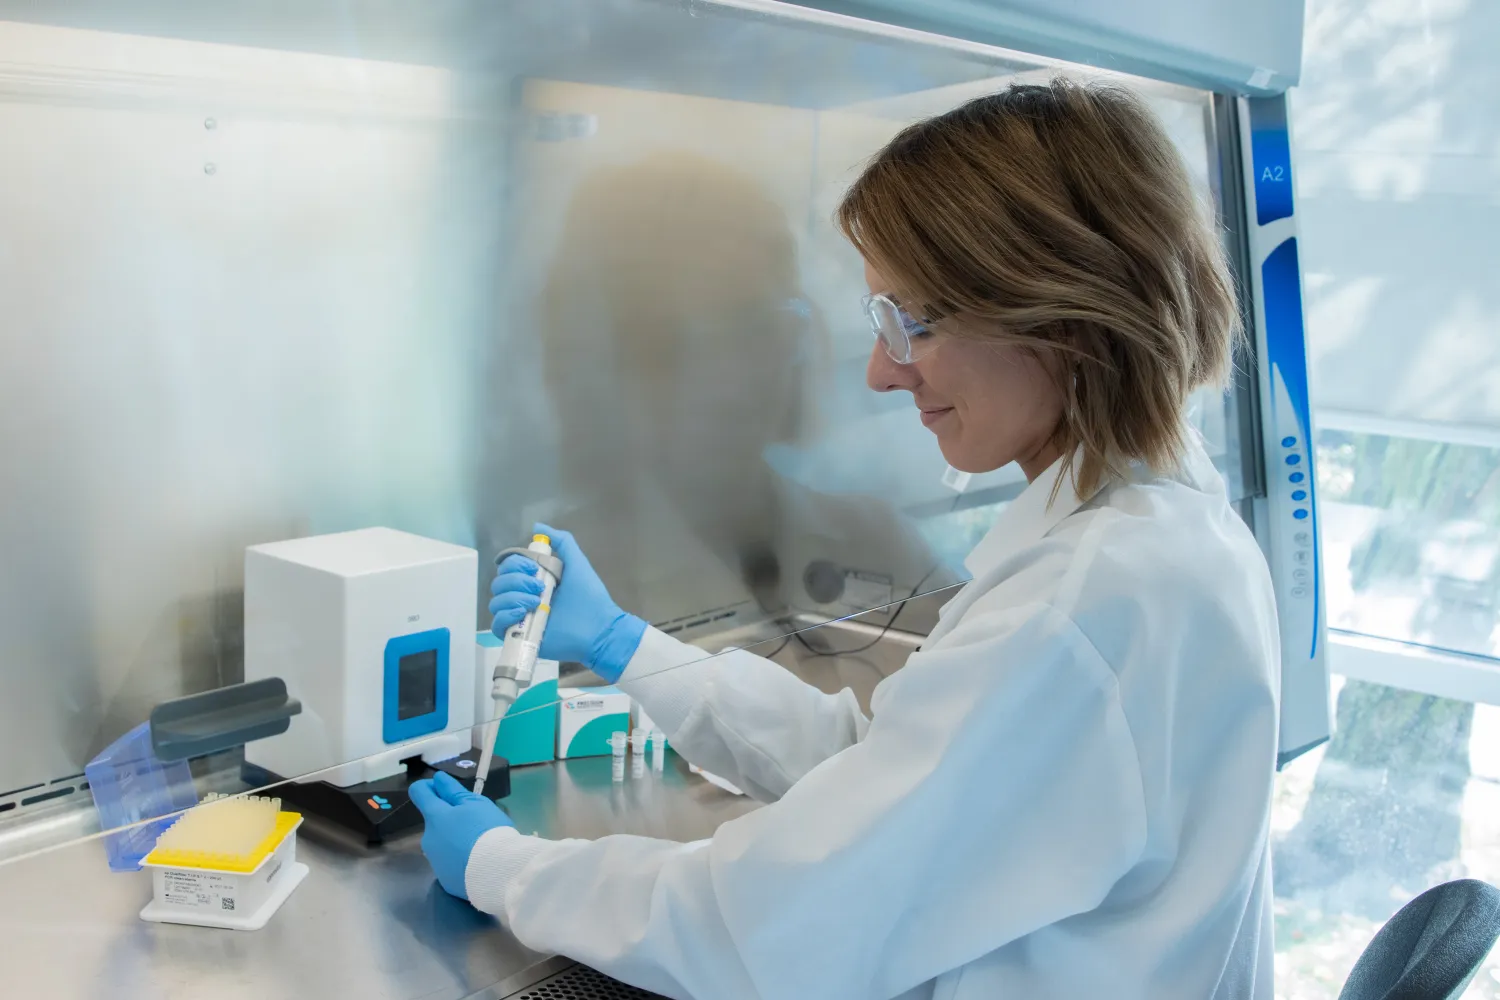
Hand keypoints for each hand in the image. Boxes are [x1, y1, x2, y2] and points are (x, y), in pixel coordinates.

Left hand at [409, 771, 514, 899]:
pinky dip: (459, 859)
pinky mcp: (444, 879)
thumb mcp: (476, 804)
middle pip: (435, 821)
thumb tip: (437, 779)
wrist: (497, 872)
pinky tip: (476, 861)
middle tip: (476, 821)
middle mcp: (428, 838)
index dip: (430, 786)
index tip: (446, 789)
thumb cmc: (488, 831)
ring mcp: (435, 861)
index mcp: (435, 817)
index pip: (419, 793)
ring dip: (454, 839)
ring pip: (442, 842)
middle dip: (450, 818)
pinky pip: (450, 863)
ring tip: (479, 844)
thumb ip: (453, 791)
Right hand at [489, 523, 645, 682]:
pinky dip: (505, 616)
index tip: (535, 569)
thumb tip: (538, 527)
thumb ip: (562, 542)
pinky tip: (523, 613)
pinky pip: (497, 625)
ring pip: (496, 602)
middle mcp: (523, 597)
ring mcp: (520, 618)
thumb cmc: (589, 597)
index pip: (508, 568)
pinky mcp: (519, 637)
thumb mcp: (577, 563)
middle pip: (499, 583)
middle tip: (540, 588)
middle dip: (516, 581)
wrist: (598, 628)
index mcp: (533, 581)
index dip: (516, 564)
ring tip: (537, 603)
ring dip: (513, 597)